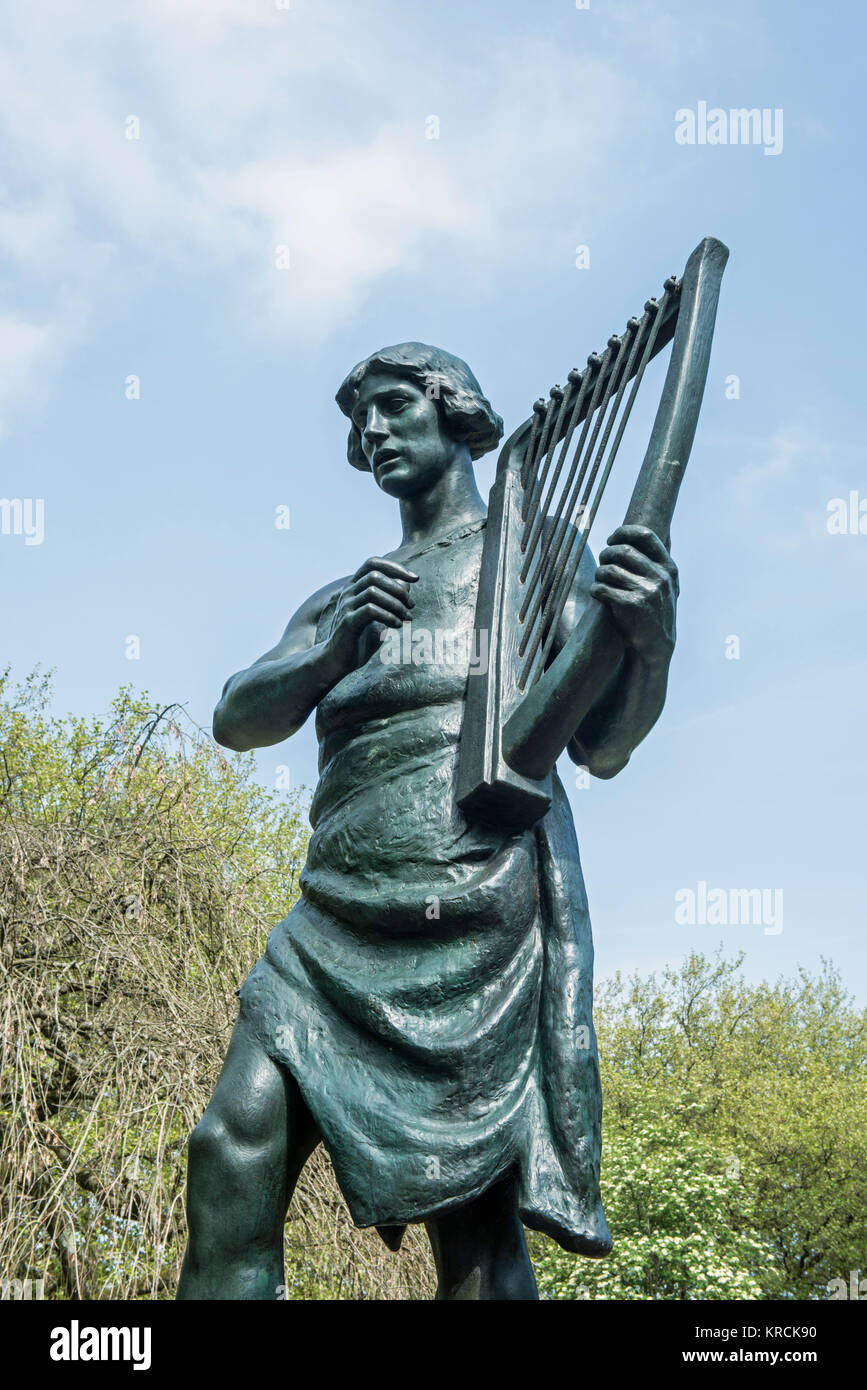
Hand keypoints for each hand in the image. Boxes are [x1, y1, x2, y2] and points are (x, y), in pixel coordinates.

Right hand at [327, 556, 418, 674]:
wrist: (337, 661)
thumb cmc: (360, 638)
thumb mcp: (379, 616)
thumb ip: (391, 599)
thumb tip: (407, 583)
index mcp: (354, 587)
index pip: (372, 563)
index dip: (395, 567)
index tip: (415, 579)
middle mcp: (348, 593)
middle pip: (375, 575)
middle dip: (399, 589)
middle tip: (412, 606)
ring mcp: (346, 607)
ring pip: (373, 591)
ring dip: (395, 604)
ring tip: (406, 618)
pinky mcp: (347, 623)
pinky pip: (370, 610)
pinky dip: (388, 616)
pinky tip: (397, 625)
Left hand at [590, 524, 677, 663]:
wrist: (656, 645)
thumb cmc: (655, 611)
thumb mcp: (668, 585)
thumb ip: (661, 561)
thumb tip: (665, 529)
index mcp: (668, 568)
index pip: (646, 535)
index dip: (623, 532)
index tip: (611, 539)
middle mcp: (660, 577)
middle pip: (622, 551)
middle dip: (606, 554)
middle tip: (602, 562)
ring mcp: (646, 591)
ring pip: (609, 569)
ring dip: (599, 573)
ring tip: (599, 580)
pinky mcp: (630, 606)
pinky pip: (602, 588)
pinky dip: (595, 589)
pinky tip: (597, 593)